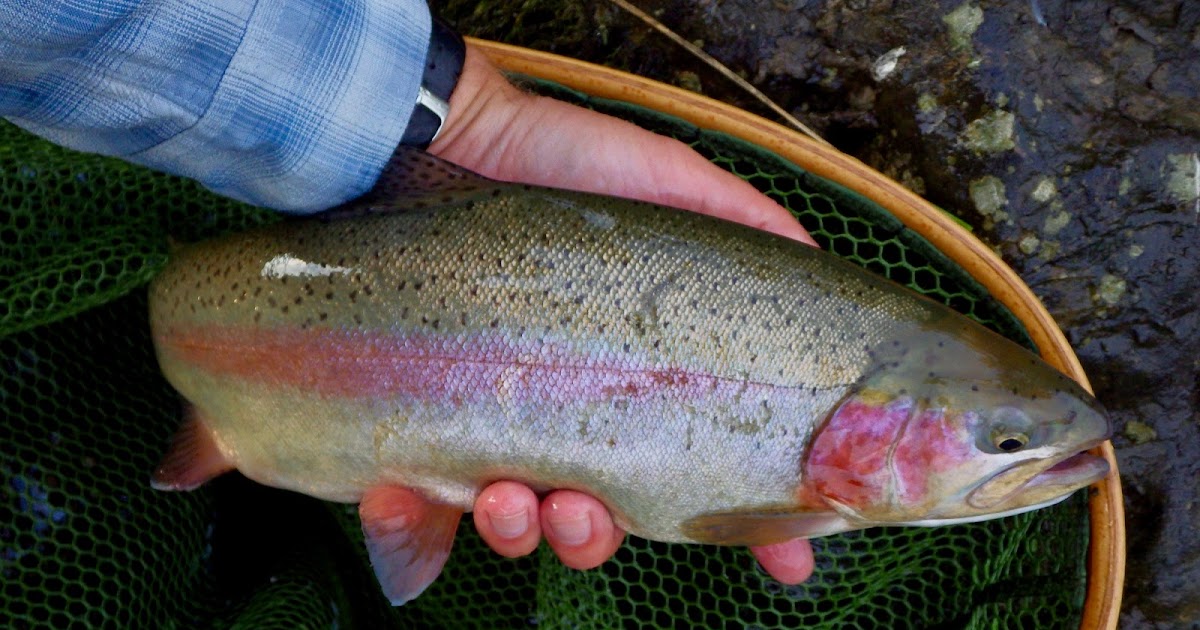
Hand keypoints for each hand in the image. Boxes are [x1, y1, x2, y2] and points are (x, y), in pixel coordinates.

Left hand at [432, 44, 815, 583]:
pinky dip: (426, 523)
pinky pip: (426, 507)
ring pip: (524, 523)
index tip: (788, 564)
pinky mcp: (424, 425)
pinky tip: (428, 492)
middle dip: (600, 538)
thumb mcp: (675, 185)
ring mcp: (498, 424)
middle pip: (604, 518)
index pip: (706, 470)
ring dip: (525, 532)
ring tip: (512, 496)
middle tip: (591, 514)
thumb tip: (819, 277)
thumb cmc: (565, 166)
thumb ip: (753, 231)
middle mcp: (574, 414)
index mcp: (639, 381)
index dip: (752, 526)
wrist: (448, 139)